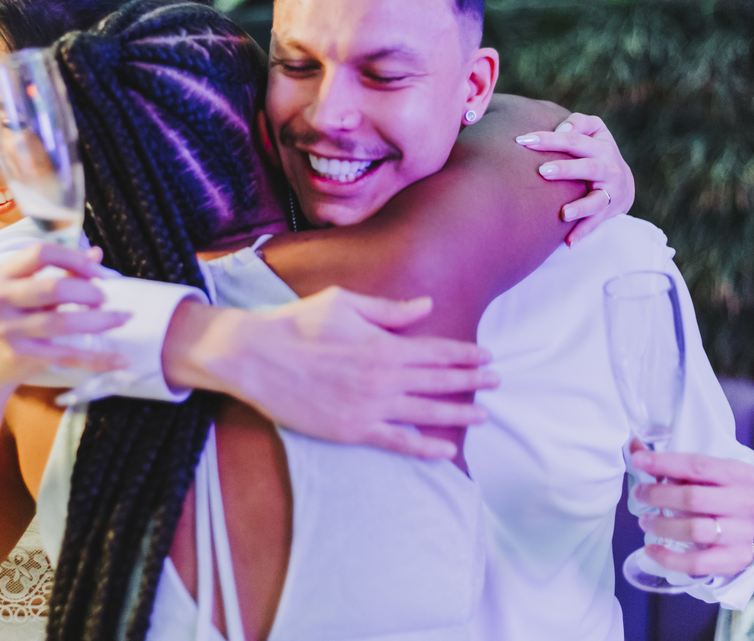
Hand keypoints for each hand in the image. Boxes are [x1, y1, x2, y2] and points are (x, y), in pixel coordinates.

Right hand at [0, 243, 131, 388]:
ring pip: (63, 322)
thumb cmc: (13, 318)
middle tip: (104, 297)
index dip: (74, 258)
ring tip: (122, 317)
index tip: (96, 270)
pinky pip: (68, 356)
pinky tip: (122, 360)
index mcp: (1, 274)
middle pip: (54, 288)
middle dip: (88, 291)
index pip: (41, 253)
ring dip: (100, 320)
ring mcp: (8, 331)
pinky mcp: (22, 357)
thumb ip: (62, 271)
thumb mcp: (28, 290)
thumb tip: (96, 254)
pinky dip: (99, 359)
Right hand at [164, 286, 496, 458]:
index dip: (465, 354)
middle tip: (498, 382)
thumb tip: (425, 306)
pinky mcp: (352, 430)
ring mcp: (369, 407)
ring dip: (458, 413)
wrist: (255, 358)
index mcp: (383, 345)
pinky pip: (397, 442)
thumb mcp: (344, 302)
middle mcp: (383, 378)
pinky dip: (425, 448)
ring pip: (426, 413)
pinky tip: (447, 451)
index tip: (487, 356)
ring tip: (483, 414)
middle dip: (472, 382)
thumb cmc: (297, 324)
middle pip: (439, 381)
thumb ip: (388, 310)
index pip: (436, 350)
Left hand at [515, 112, 634, 245]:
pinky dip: (583, 232)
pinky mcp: (609, 211)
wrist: (623, 183)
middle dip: (566, 169)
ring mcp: (610, 191)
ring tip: (563, 213)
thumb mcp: (594, 131)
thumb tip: (560, 130)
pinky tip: (568, 242)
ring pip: (597, 200)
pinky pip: (596, 223)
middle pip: (587, 167)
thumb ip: (577, 124)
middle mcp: (608, 167)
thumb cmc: (596, 151)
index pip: (573, 140)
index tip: (523, 141)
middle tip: (542, 171)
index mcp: (600, 146)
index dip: (549, 139)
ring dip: (581, 207)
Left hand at [629, 439, 753, 576]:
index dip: (664, 463)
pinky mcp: (737, 560)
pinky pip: (698, 563)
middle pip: (693, 498)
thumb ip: (669, 463)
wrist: (744, 527)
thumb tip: (634, 447)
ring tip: (645, 521)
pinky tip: (651, 550)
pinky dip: (669, 558)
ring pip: (694, 530)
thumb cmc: (717, 494)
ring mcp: (744, 533)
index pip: (698, 465)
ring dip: (661, 525)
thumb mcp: (702, 474)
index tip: (638, 461)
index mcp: (741, 474)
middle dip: (658, 495)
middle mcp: (747, 502)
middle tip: (638, 494)